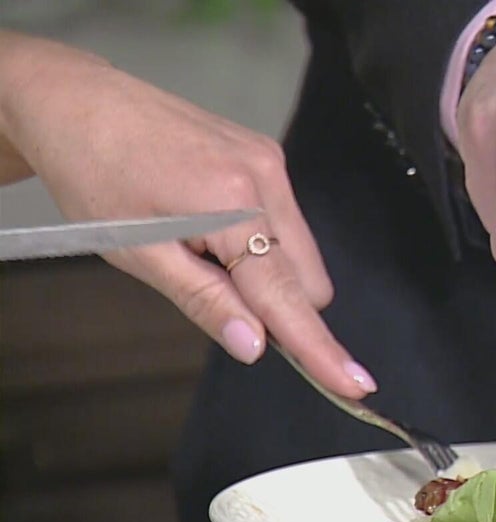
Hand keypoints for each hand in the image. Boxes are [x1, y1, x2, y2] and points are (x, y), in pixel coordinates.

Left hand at [0, 33, 375, 397]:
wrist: (78, 102)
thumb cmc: (94, 172)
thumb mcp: (139, 253)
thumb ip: (205, 301)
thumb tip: (256, 346)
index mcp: (232, 202)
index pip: (286, 295)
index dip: (318, 347)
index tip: (356, 385)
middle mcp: (265, 176)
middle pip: (306, 280)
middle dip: (275, 305)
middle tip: (208, 290)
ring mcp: (270, 162)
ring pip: (299, 254)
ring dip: (263, 273)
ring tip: (196, 249)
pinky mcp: (266, 155)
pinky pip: (286, 223)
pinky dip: (258, 244)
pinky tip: (208, 227)